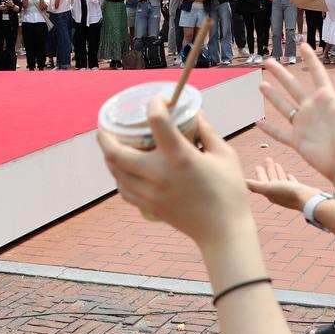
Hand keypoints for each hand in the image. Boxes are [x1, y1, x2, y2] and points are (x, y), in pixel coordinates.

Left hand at [96, 102, 253, 248]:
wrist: (223, 232)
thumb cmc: (229, 191)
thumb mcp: (225, 155)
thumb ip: (207, 131)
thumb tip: (195, 113)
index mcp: (179, 157)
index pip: (156, 122)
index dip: (154, 105)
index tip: (158, 101)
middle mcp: (159, 174)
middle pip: (116, 152)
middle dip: (105, 135)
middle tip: (106, 125)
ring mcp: (150, 193)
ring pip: (115, 171)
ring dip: (109, 156)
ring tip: (112, 144)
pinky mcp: (150, 206)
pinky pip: (123, 189)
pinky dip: (118, 176)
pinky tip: (124, 170)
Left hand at [244, 158, 316, 211]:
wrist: (308, 199)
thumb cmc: (287, 194)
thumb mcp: (268, 187)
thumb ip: (254, 185)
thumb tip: (239, 183)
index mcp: (269, 193)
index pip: (262, 181)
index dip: (259, 174)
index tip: (257, 166)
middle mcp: (278, 193)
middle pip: (271, 179)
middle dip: (268, 170)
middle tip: (267, 159)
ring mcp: (289, 193)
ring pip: (281, 180)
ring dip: (277, 172)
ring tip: (277, 164)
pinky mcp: (298, 191)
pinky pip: (291, 183)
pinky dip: (288, 178)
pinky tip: (288, 175)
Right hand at [257, 44, 334, 185]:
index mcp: (326, 98)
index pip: (316, 73)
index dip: (310, 59)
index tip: (302, 45)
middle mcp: (312, 109)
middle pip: (293, 86)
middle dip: (281, 74)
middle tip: (269, 62)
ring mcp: (304, 125)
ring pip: (284, 106)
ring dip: (272, 96)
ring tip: (261, 84)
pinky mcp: (297, 141)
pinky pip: (280, 134)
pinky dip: (269, 129)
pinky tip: (257, 122)